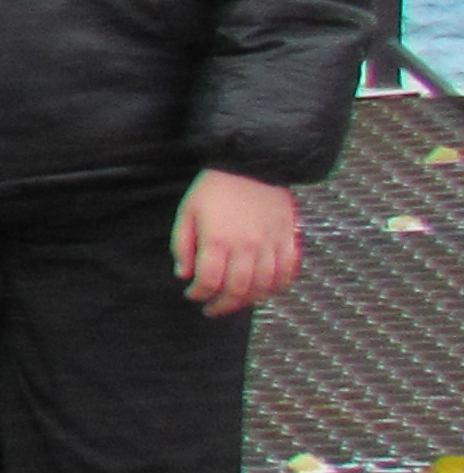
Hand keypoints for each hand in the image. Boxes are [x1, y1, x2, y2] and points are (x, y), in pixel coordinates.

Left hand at [173, 169, 301, 314]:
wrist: (252, 163)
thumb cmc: (215, 187)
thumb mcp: (188, 212)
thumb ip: (183, 245)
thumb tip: (185, 275)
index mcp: (218, 240)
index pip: (209, 281)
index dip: (199, 294)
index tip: (192, 295)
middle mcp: (247, 246)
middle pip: (237, 290)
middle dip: (222, 305)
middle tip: (211, 309)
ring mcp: (271, 244)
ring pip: (263, 286)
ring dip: (248, 301)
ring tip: (235, 303)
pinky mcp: (289, 239)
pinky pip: (288, 273)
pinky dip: (277, 288)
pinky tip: (265, 292)